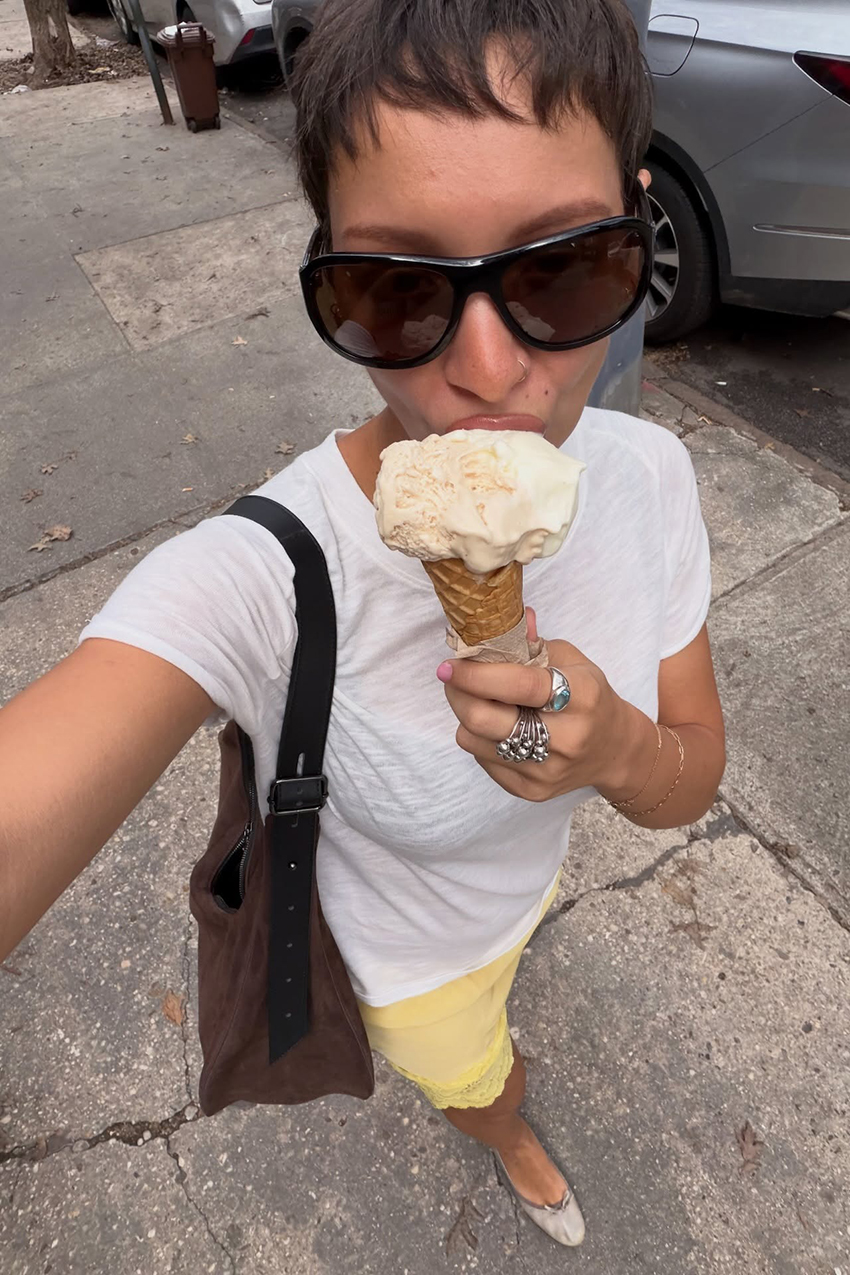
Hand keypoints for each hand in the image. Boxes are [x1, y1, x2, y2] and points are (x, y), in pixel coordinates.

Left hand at [439, 609, 643, 802]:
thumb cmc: (590, 697)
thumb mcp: (572, 661)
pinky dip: (480, 738)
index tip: (450, 664)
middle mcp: (566, 738)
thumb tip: (492, 626)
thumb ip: (530, 643)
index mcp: (581, 696)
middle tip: (453, 677)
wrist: (614, 750)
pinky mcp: (532, 790)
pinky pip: (481, 759)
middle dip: (458, 693)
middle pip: (484, 719)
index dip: (476, 673)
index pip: (518, 685)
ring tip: (479, 700)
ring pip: (474, 740)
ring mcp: (547, 769)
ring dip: (466, 715)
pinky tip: (497, 726)